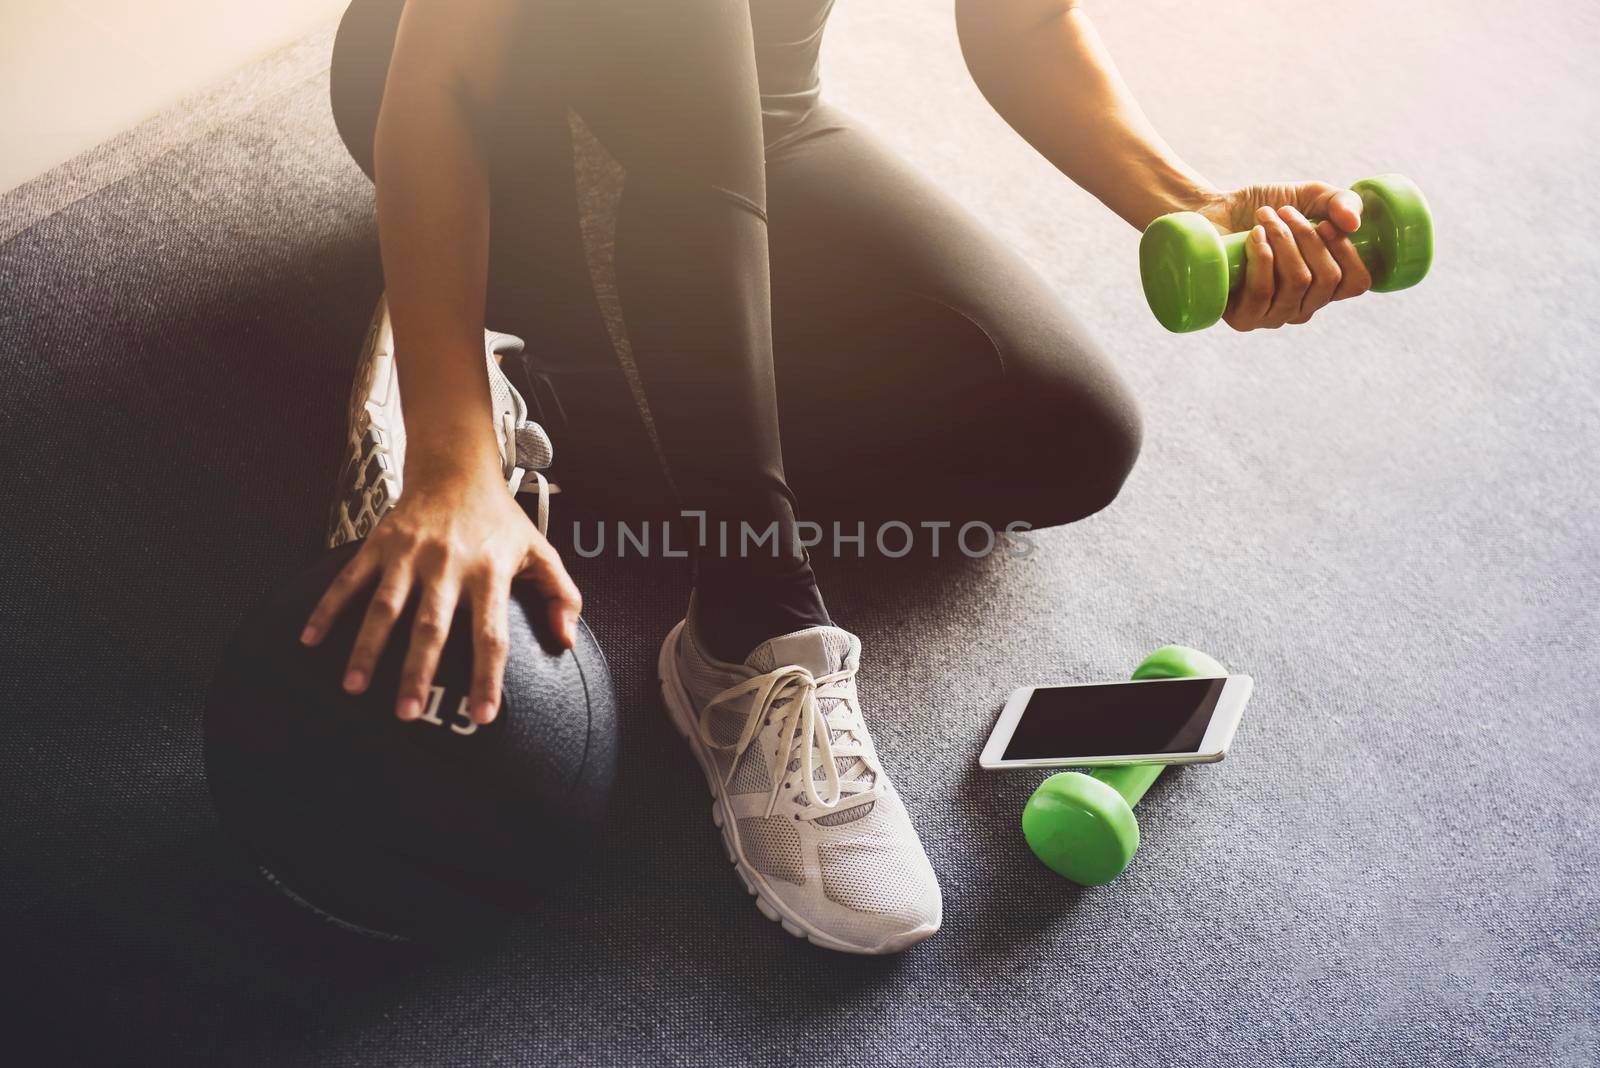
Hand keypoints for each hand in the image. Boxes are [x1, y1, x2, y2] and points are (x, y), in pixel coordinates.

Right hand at [299, 466, 581, 724]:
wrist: (456, 467)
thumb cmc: (500, 520)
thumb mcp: (541, 551)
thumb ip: (561, 596)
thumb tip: (566, 642)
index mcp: (490, 571)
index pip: (491, 633)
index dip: (487, 676)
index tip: (482, 715)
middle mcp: (448, 564)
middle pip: (431, 626)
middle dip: (418, 672)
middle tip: (408, 713)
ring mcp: (410, 553)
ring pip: (385, 607)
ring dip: (367, 649)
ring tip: (353, 688)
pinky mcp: (380, 543)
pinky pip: (350, 580)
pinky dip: (328, 608)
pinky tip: (310, 640)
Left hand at [1197, 182, 1372, 330]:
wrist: (1213, 213)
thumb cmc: (1264, 208)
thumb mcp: (1310, 197)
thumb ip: (1340, 202)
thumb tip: (1354, 225)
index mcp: (1323, 286)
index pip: (1355, 284)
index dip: (1346, 252)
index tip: (1325, 224)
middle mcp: (1302, 306)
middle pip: (1326, 279)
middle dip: (1307, 236)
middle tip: (1284, 212)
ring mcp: (1272, 316)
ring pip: (1297, 283)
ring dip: (1283, 241)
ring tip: (1265, 218)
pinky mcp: (1241, 318)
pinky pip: (1263, 292)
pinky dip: (1262, 257)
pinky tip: (1255, 237)